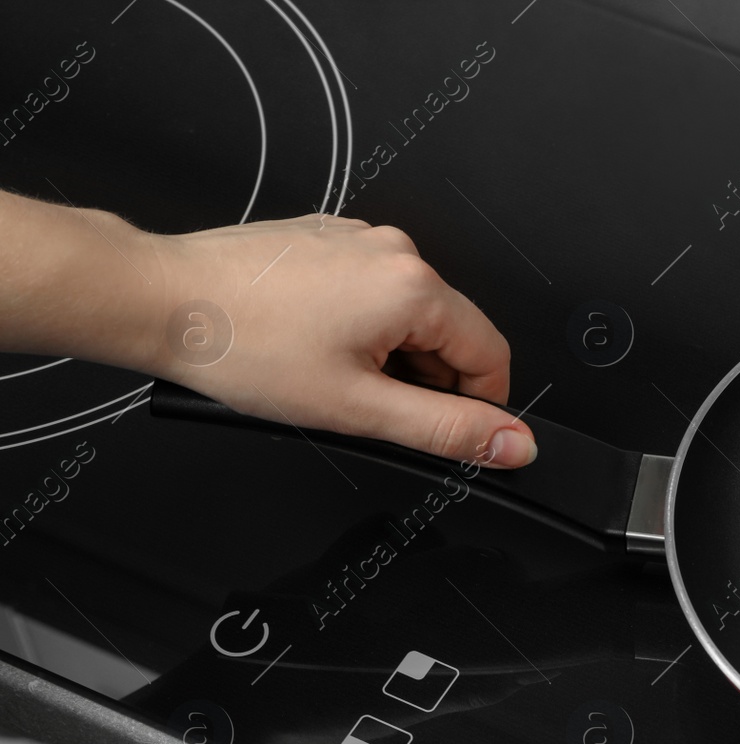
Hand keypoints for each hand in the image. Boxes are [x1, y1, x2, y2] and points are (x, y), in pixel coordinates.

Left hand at [142, 213, 533, 467]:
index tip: (445, 432)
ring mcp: (357, 239)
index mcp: (413, 286)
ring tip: (325, 374)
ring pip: (408, 317)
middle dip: (422, 382)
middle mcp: (393, 250)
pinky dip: (355, 329)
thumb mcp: (359, 409)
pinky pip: (370, 293)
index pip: (492, 356)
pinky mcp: (326, 241)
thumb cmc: (241, 347)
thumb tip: (514, 444)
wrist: (160, 301)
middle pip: (450, 335)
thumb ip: (448, 431)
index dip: (479, 407)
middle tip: (363, 406)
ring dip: (386, 356)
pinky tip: (308, 345)